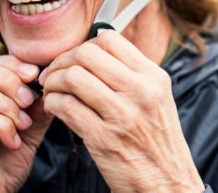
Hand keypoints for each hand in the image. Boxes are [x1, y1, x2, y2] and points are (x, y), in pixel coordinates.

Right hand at [0, 56, 52, 192]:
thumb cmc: (5, 163)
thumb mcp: (29, 130)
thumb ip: (38, 107)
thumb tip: (52, 83)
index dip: (12, 64)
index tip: (35, 76)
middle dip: (7, 80)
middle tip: (28, 101)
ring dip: (4, 104)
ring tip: (22, 124)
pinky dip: (0, 125)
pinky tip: (12, 141)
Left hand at [38, 31, 202, 192]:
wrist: (166, 183)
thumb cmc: (157, 143)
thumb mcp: (157, 99)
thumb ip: (132, 75)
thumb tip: (96, 52)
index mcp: (154, 77)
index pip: (109, 39)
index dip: (83, 46)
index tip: (74, 60)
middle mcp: (141, 91)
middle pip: (87, 54)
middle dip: (62, 61)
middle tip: (53, 74)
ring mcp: (123, 114)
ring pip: (73, 78)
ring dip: (53, 82)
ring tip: (51, 92)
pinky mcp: (104, 138)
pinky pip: (66, 107)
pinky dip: (52, 104)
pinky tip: (54, 108)